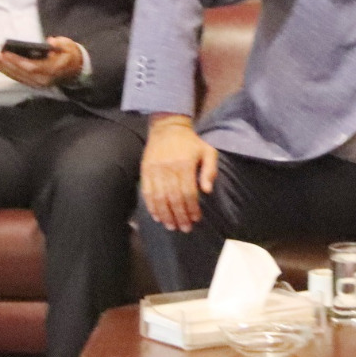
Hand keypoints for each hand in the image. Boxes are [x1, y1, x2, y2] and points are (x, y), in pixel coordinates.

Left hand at [0, 35, 83, 87]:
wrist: (75, 69)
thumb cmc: (69, 54)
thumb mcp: (68, 45)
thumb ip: (60, 43)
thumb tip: (50, 41)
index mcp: (52, 69)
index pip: (31, 66)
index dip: (17, 61)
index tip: (5, 53)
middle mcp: (43, 79)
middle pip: (21, 72)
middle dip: (5, 63)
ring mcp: (38, 83)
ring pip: (18, 76)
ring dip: (4, 68)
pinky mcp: (34, 84)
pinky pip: (19, 79)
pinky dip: (8, 72)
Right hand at [140, 114, 218, 231]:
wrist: (167, 128)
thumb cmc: (191, 143)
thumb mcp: (207, 151)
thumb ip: (210, 170)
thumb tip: (208, 191)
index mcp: (185, 164)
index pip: (188, 192)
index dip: (192, 208)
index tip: (196, 219)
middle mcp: (169, 169)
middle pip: (173, 198)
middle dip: (179, 216)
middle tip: (185, 228)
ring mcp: (155, 171)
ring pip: (159, 198)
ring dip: (165, 215)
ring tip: (172, 226)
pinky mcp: (145, 171)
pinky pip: (147, 193)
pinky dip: (151, 207)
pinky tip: (158, 217)